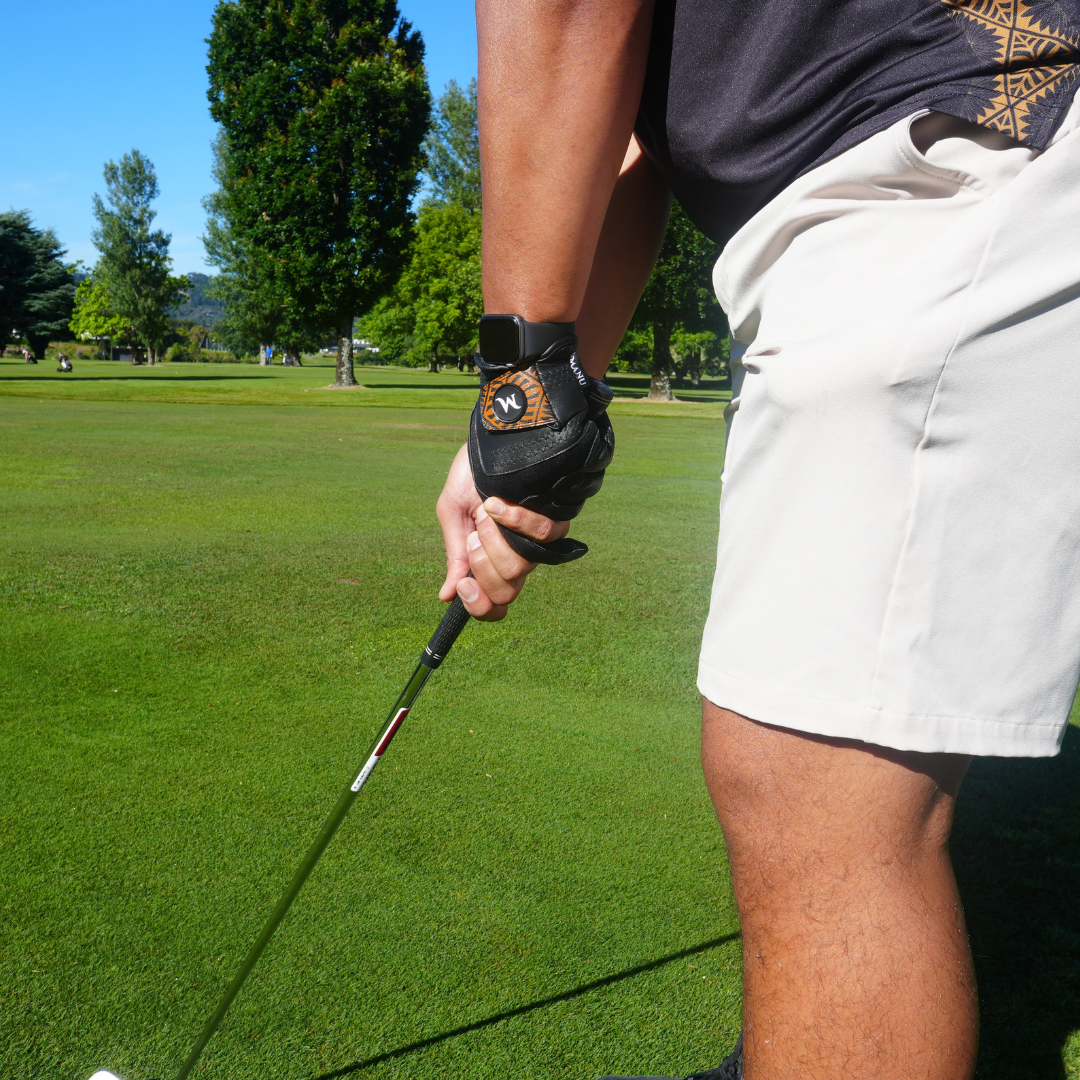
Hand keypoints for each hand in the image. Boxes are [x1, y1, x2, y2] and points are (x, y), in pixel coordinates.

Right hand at [436, 443, 568, 619]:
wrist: (493, 437)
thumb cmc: (474, 474)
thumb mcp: (454, 514)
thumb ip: (455, 556)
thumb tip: (446, 596)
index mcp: (493, 560)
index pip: (496, 604)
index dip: (480, 607)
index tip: (462, 589)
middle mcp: (520, 555)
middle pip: (506, 591)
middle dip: (482, 565)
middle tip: (474, 535)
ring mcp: (539, 539)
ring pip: (520, 566)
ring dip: (494, 540)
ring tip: (487, 511)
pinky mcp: (556, 517)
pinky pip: (542, 535)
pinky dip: (515, 520)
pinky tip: (498, 503)